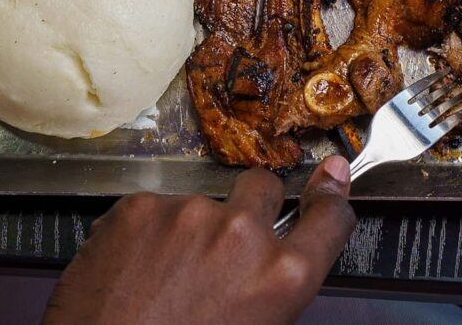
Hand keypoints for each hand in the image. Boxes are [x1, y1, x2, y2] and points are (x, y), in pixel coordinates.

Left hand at [43, 155, 355, 324]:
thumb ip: (273, 285)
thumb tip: (276, 259)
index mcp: (283, 277)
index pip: (329, 217)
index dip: (331, 195)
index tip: (331, 175)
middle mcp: (243, 235)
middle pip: (262, 187)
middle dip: (248, 206)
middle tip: (221, 243)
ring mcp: (188, 212)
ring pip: (199, 201)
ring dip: (188, 227)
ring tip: (160, 276)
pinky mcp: (138, 206)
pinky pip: (152, 207)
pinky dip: (144, 231)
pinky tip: (130, 268)